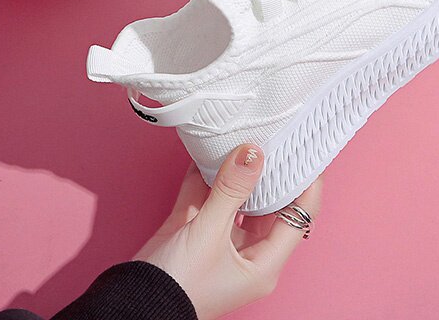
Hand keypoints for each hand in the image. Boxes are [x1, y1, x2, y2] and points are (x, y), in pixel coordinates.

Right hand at [135, 144, 322, 319]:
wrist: (132, 303)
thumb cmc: (179, 285)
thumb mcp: (209, 233)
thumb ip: (231, 190)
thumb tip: (253, 152)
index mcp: (263, 263)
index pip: (298, 217)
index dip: (306, 185)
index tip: (305, 152)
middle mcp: (247, 251)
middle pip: (270, 204)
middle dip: (271, 171)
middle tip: (274, 136)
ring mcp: (220, 239)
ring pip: (238, 197)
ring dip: (238, 171)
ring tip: (244, 136)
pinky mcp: (195, 229)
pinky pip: (208, 194)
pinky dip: (207, 173)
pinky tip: (209, 149)